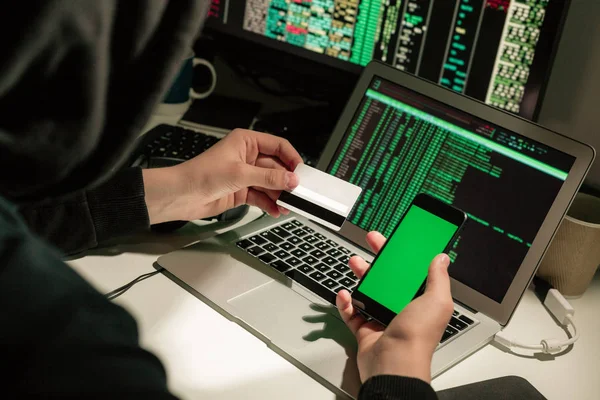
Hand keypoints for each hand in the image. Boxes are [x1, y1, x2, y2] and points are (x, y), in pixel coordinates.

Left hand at [142, 129, 302, 223]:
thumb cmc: (201, 174)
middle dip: (286, 181)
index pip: (277, 146)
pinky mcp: (241, 191)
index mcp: (246, 142)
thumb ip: (268, 178)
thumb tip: (290, 179)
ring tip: (288, 205)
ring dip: (279, 195)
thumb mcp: (240, 174)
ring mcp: (244, 175)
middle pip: (276, 167)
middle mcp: (247, 157)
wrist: (181, 195)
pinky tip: (275, 210)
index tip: (301, 172)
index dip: (291, 158)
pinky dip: (269, 204)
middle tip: (297, 193)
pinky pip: (261, 196)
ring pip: (270, 184)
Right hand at [336, 231, 453, 383]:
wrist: (393, 364)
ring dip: (361, 275)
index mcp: (420, 301)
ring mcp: (382, 318)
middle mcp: (401, 308)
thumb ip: (439, 278)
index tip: (398, 240)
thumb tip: (442, 259)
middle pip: (388, 277)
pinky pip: (352, 311)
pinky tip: (345, 293)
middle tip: (372, 241)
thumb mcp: (437, 301)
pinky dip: (346, 302)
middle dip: (379, 258)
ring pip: (369, 290)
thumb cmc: (417, 336)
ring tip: (354, 262)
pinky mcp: (364, 329)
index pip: (412, 272)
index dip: (404, 255)